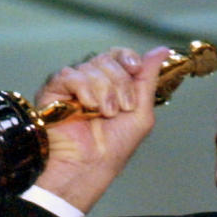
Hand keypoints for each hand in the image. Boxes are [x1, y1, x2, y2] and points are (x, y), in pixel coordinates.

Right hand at [33, 45, 172, 212]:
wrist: (91, 165)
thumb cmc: (115, 147)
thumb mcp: (141, 112)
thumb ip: (148, 79)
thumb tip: (162, 51)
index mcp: (112, 85)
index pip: (119, 55)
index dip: (128, 58)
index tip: (135, 70)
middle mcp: (92, 81)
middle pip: (107, 59)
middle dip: (120, 83)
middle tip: (120, 109)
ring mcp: (73, 85)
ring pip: (91, 66)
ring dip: (104, 92)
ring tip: (103, 114)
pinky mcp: (54, 90)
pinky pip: (71, 74)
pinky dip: (84, 90)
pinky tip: (87, 107)